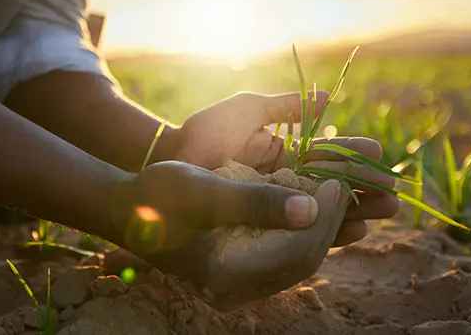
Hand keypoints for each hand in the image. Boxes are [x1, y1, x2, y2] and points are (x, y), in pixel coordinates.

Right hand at [111, 161, 350, 309]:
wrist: (126, 210)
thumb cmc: (158, 195)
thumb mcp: (204, 191)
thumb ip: (255, 202)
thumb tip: (310, 209)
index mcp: (224, 273)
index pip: (295, 252)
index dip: (325, 216)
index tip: (338, 181)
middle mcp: (234, 289)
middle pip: (300, 260)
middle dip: (330, 223)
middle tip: (343, 185)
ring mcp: (235, 286)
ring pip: (294, 261)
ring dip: (321, 229)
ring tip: (337, 196)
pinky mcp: (235, 274)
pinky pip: (281, 258)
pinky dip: (300, 233)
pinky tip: (312, 211)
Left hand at [174, 91, 398, 247]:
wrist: (172, 159)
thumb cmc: (207, 130)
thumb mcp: (248, 110)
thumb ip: (286, 106)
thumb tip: (329, 97)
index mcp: (286, 151)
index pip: (329, 155)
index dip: (355, 156)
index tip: (381, 155)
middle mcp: (285, 179)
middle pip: (333, 186)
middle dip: (365, 189)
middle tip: (395, 194)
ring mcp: (275, 202)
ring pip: (322, 209)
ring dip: (355, 211)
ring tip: (385, 212)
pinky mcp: (264, 223)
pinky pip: (300, 231)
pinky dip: (327, 231)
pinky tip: (352, 232)